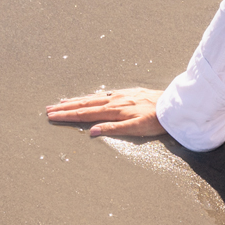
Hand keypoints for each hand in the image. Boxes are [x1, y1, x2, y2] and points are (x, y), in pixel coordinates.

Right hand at [45, 86, 165, 138]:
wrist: (174, 106)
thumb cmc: (157, 120)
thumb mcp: (136, 129)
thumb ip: (114, 129)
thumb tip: (92, 131)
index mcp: (114, 110)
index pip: (85, 113)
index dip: (67, 116)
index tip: (52, 116)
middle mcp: (115, 100)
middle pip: (85, 104)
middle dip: (66, 107)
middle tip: (49, 109)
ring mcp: (121, 95)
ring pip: (93, 98)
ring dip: (76, 101)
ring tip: (62, 102)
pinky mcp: (129, 93)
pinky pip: (105, 94)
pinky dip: (93, 96)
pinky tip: (90, 96)